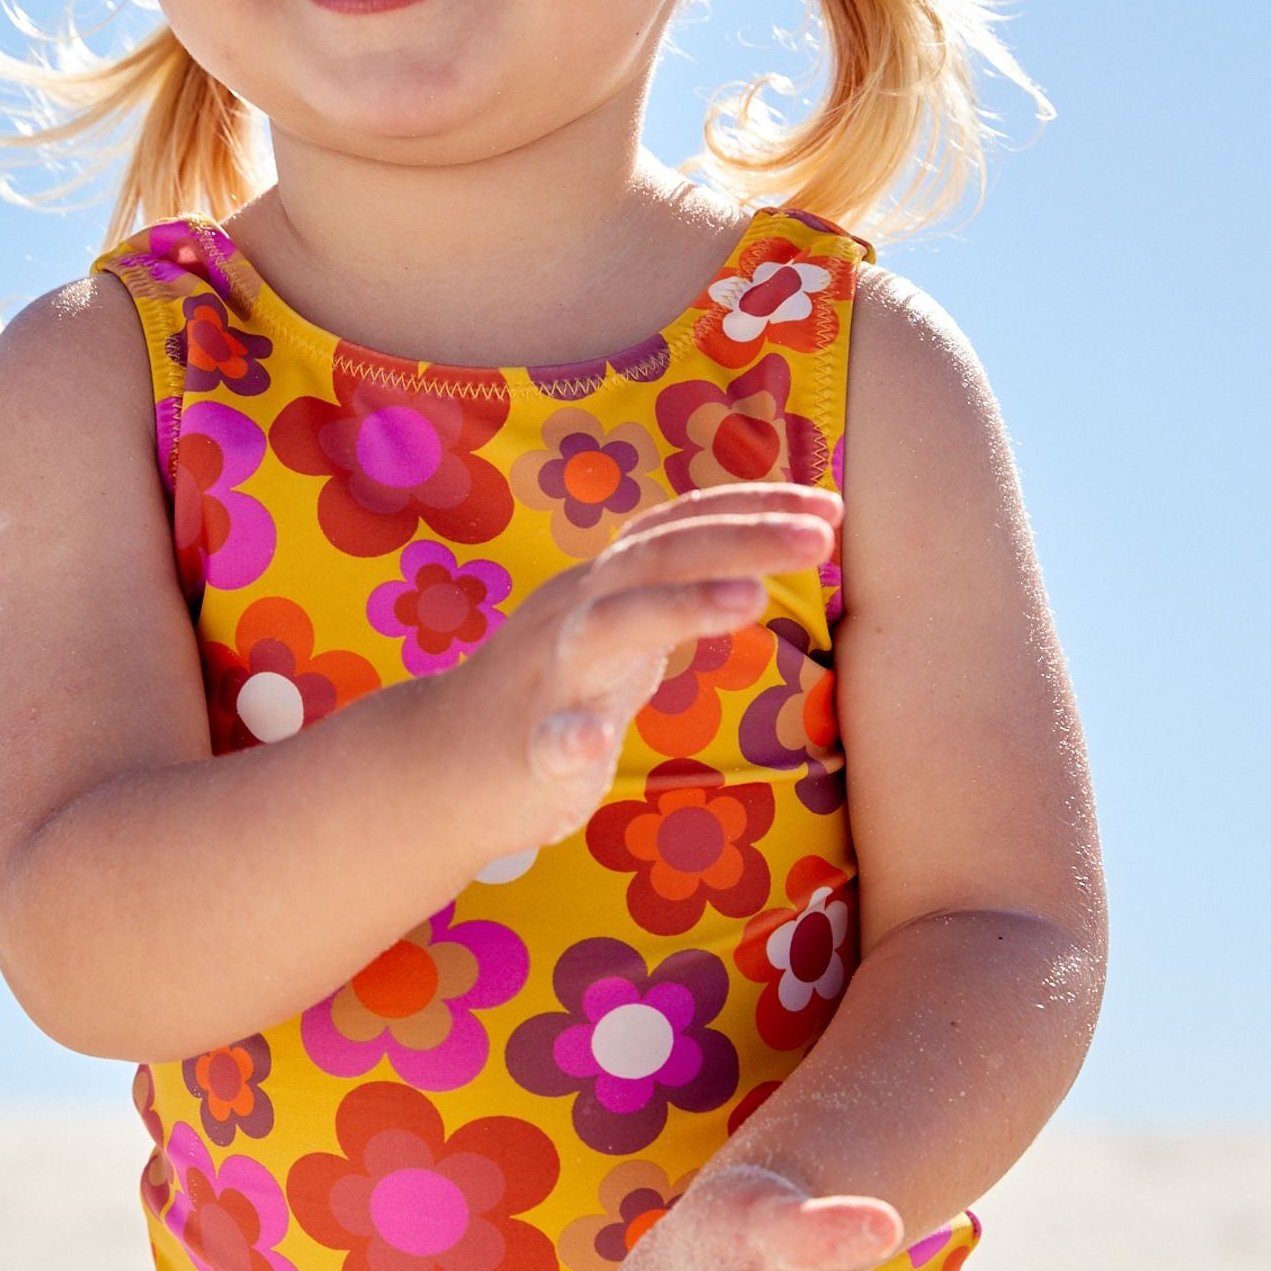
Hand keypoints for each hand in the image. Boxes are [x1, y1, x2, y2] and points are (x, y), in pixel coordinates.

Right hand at [445, 484, 843, 853]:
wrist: (441, 763)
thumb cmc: (551, 690)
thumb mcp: (618, 623)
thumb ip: (674, 588)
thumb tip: (758, 552)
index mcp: (605, 583)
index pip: (680, 525)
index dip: (753, 508)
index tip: (830, 506)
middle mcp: (577, 612)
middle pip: (659, 555)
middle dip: (743, 538)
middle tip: (822, 536)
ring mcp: (550, 678)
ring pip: (609, 626)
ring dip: (679, 607)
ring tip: (750, 597)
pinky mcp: (528, 750)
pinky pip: (547, 741)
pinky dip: (568, 739)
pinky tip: (587, 745)